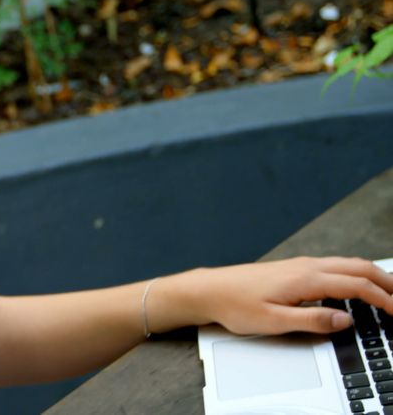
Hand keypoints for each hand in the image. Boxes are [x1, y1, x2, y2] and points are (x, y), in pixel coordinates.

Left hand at [185, 256, 392, 334]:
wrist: (209, 289)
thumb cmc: (236, 305)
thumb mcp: (275, 321)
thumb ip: (313, 320)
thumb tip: (346, 320)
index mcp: (307, 278)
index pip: (357, 286)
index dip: (384, 300)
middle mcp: (307, 266)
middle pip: (359, 267)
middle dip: (386, 282)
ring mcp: (301, 265)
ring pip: (347, 264)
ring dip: (372, 276)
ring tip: (388, 292)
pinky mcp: (294, 268)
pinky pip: (334, 266)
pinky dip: (355, 274)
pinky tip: (356, 286)